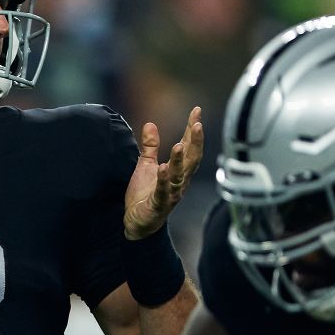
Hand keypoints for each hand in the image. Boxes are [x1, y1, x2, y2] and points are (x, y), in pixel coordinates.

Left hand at [124, 107, 203, 239]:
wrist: (137, 223)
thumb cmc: (145, 194)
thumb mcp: (146, 165)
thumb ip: (150, 146)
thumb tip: (150, 124)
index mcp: (178, 171)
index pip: (188, 146)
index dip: (192, 130)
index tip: (196, 112)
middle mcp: (179, 181)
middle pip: (191, 159)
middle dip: (195, 142)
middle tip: (197, 124)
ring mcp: (171, 193)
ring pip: (179, 175)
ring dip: (179, 160)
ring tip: (179, 144)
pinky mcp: (159, 204)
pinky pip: (163, 191)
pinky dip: (164, 180)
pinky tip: (163, 168)